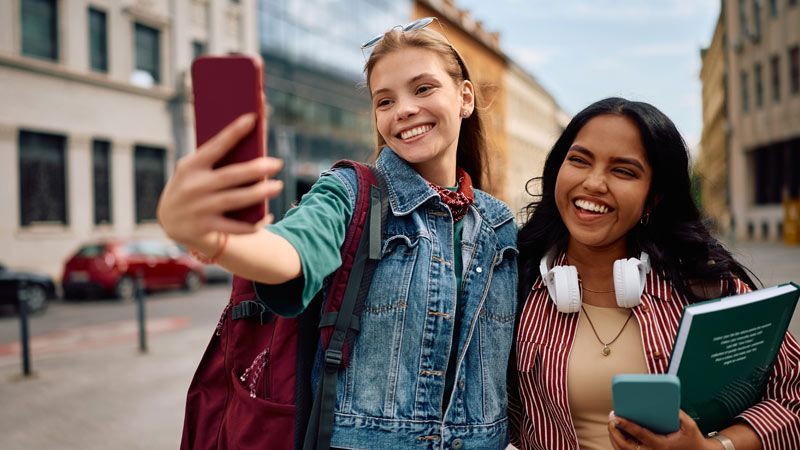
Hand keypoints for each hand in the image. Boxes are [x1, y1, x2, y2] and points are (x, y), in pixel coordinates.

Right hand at [157, 113, 282, 248]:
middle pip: (231, 175)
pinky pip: (235, 227)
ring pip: (236, 199)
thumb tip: (251, 151)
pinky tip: (267, 216)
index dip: (234, 132)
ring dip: (259, 193)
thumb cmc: (191, 186)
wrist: (168, 221)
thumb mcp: (193, 171)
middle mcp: (193, 186)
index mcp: (190, 166)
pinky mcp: (205, 227)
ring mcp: (199, 208)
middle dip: (256, 169)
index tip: (253, 118)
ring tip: (277, 185)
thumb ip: (215, 162)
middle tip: (277, 163)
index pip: (215, 146)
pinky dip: (254, 223)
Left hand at [608, 410, 716, 449]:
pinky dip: (620, 444)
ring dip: (615, 438)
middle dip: (614, 433)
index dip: (626, 425)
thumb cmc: (692, 439)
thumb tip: (665, 402)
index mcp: (661, 445)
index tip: (616, 417)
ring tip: (612, 424)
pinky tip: (618, 433)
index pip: (639, 434)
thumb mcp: (689, 425)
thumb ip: (679, 413)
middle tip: (611, 419)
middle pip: (626, 446)